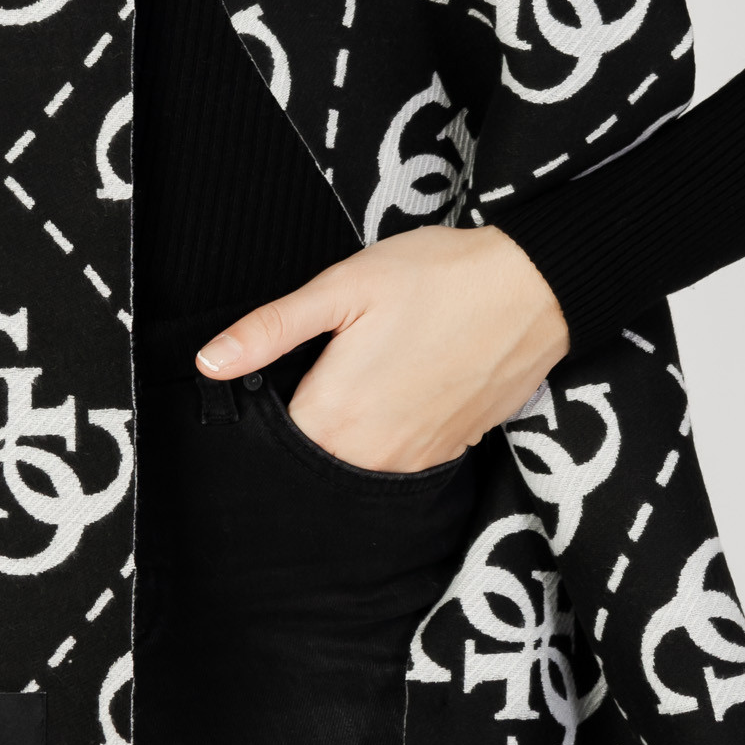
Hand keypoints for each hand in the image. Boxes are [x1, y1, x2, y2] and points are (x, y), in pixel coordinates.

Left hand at [197, 226, 568, 471]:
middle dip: (305, 427)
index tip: (276, 378)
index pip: (272, 445)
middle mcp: (372, 455)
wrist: (534, 289)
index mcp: (334, 415)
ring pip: (355, 466)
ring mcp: (416, 461)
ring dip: (348, 435)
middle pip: (312, 461)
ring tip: (366, 376)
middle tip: (324, 370)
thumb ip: (271, 330)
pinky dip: (388, 436)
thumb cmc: (437, 278)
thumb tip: (209, 363)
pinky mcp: (450, 453)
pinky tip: (400, 389)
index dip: (263, 411)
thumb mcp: (343, 287)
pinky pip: (399, 462)